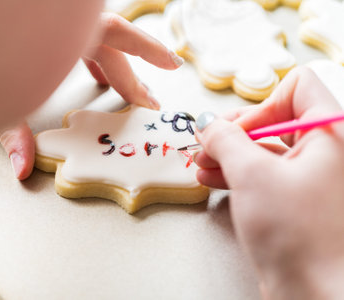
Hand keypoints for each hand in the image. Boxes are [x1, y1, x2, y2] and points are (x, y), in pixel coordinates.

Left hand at [1, 13, 183, 179]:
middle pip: (112, 47)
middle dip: (133, 78)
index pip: (120, 37)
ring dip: (115, 66)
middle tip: (150, 103)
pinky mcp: (48, 30)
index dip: (149, 52)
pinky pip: (80, 40)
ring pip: (98, 41)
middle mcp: (68, 24)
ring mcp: (58, 26)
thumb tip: (24, 171)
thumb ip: (14, 134)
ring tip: (127, 90)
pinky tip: (93, 72)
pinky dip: (92, 57)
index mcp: (69, 33)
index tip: (173, 64)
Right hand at [194, 66, 343, 298]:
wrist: (313, 292)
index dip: (260, 104)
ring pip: (265, 148)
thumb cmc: (298, 234)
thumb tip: (207, 122)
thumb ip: (225, 139)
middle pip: (275, 119)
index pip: (297, 88)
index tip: (235, 130)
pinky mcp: (298, 198)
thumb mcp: (252, 174)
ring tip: (201, 163)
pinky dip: (238, 173)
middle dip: (234, 132)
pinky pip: (266, 173)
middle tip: (206, 143)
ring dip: (229, 154)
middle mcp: (328, 151)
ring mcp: (314, 176)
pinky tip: (213, 179)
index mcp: (332, 134)